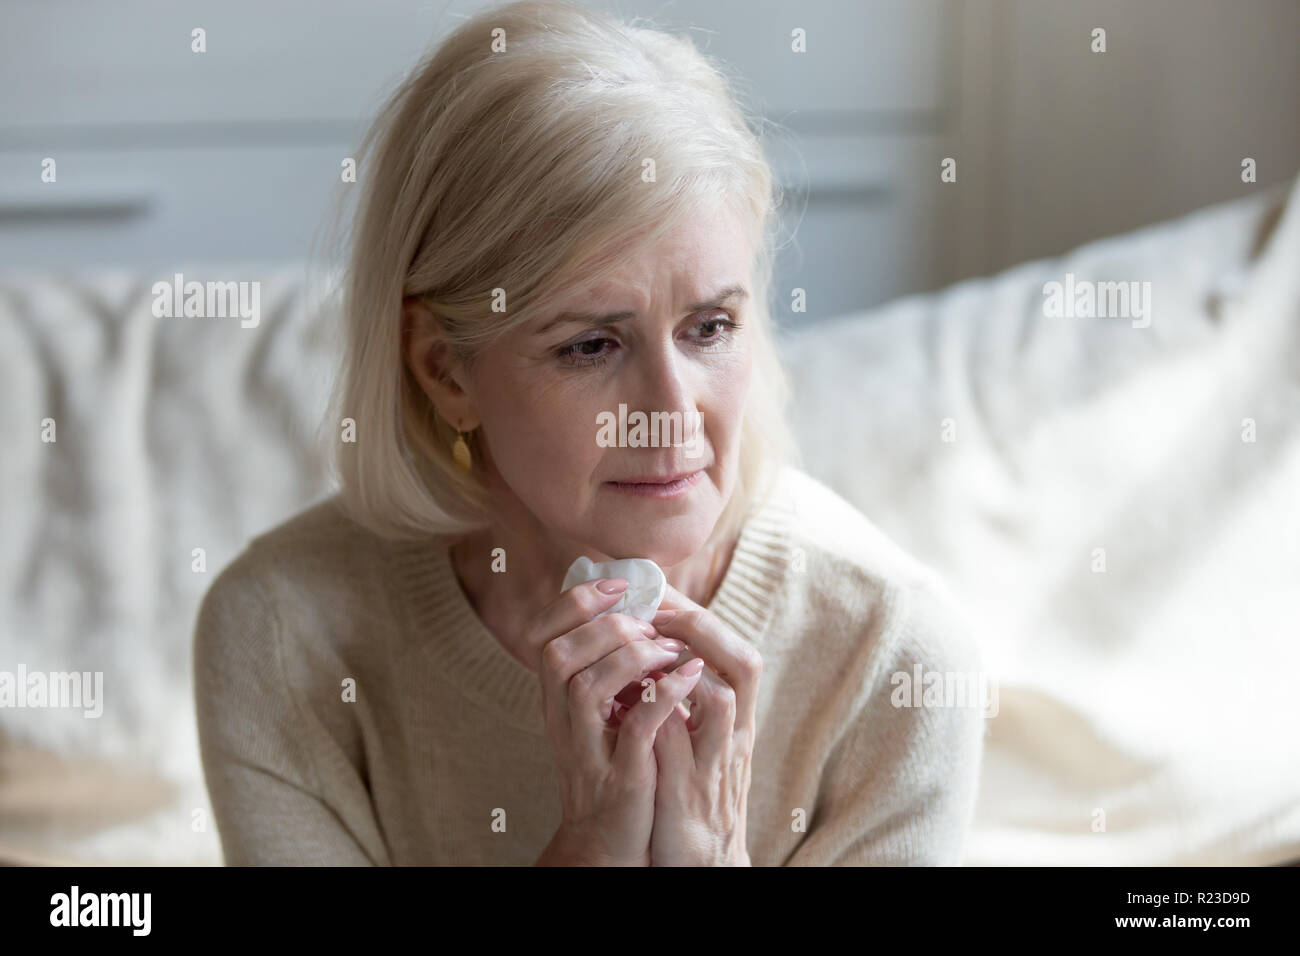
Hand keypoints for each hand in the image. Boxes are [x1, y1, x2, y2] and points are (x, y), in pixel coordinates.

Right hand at [532, 577, 704, 865]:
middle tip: (650, 627)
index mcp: (556, 699)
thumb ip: (606, 665)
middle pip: (557, 654)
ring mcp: (588, 750)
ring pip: (587, 685)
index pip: (542, 635)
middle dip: (607, 626)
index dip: (576, 601)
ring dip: (633, 656)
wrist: (611, 841)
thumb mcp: (600, 712)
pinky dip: (665, 693)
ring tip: (670, 651)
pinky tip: (689, 676)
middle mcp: (562, 721)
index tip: (621, 586)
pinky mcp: (622, 777)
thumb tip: (632, 605)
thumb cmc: (614, 764)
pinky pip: (637, 725)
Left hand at [645, 583, 760, 865]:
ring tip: (646, 641)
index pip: (741, 654)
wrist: (698, 865)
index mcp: (737, 722)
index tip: (666, 599)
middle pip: (744, 664)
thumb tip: (659, 651)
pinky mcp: (686, 792)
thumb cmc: (690, 795)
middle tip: (656, 608)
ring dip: (681, 662)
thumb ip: (686, 701)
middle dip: (699, 626)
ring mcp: (715, 764)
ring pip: (719, 697)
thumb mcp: (696, 742)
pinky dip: (658, 709)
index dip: (705, 620)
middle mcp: (735, 737)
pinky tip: (632, 691)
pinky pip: (677, 741)